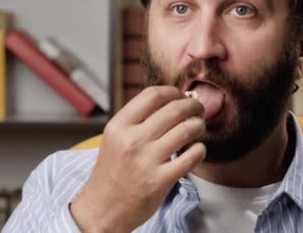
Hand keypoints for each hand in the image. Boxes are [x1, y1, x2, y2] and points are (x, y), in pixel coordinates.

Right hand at [70, 86, 205, 232]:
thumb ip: (138, 119)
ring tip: (198, 128)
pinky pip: (192, 156)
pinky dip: (200, 149)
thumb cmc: (113, 172)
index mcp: (119, 125)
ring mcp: (147, 160)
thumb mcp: (115, 138)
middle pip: (175, 109)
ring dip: (199, 125)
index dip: (173, 92)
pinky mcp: (160, 180)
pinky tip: (196, 150)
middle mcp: (132, 140)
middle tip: (198, 110)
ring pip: (188, 129)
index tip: (181, 96)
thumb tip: (172, 100)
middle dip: (193, 106)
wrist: (102, 210)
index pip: (153, 94)